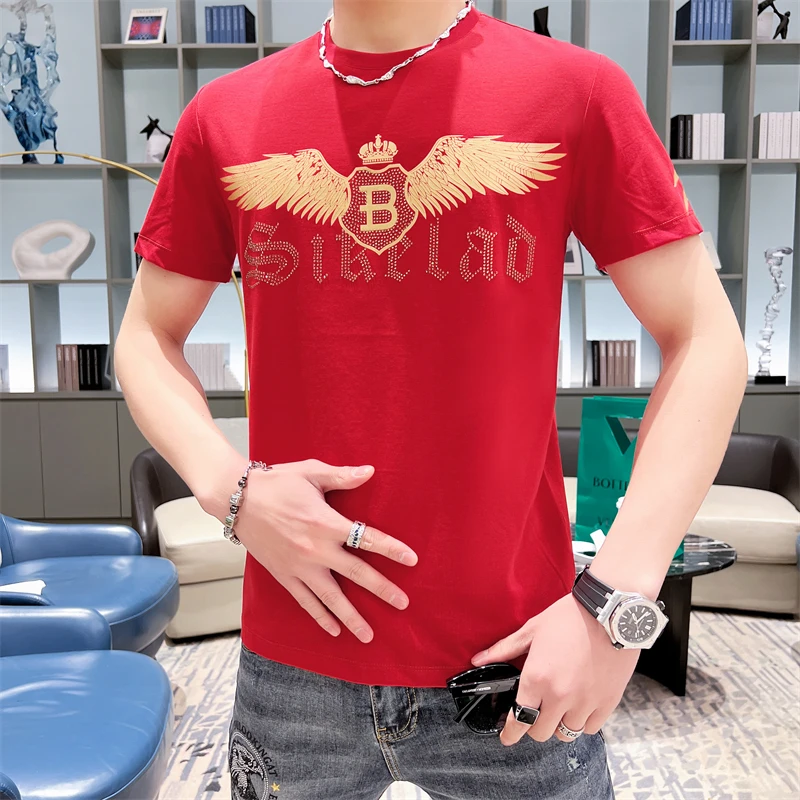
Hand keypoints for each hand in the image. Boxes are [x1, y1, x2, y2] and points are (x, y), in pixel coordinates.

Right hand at [212, 458, 417, 642]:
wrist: (238, 500)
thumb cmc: (276, 482)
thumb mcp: (311, 473)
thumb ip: (342, 476)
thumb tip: (370, 471)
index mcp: (326, 523)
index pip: (366, 538)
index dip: (391, 549)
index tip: (411, 560)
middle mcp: (316, 550)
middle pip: (356, 574)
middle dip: (382, 590)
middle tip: (403, 603)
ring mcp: (299, 567)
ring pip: (331, 598)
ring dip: (352, 617)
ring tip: (368, 635)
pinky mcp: (284, 576)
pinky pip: (305, 602)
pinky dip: (320, 617)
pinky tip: (334, 630)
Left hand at [470, 594, 638, 744]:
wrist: (611, 613)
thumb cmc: (569, 617)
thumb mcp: (532, 630)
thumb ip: (504, 649)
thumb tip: (478, 660)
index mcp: (537, 678)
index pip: (519, 720)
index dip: (510, 733)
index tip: (507, 737)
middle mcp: (559, 696)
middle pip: (541, 733)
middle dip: (534, 725)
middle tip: (536, 713)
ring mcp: (585, 702)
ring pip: (566, 733)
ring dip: (559, 724)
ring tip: (559, 708)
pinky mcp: (607, 703)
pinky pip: (591, 728)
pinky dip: (583, 721)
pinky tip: (579, 706)